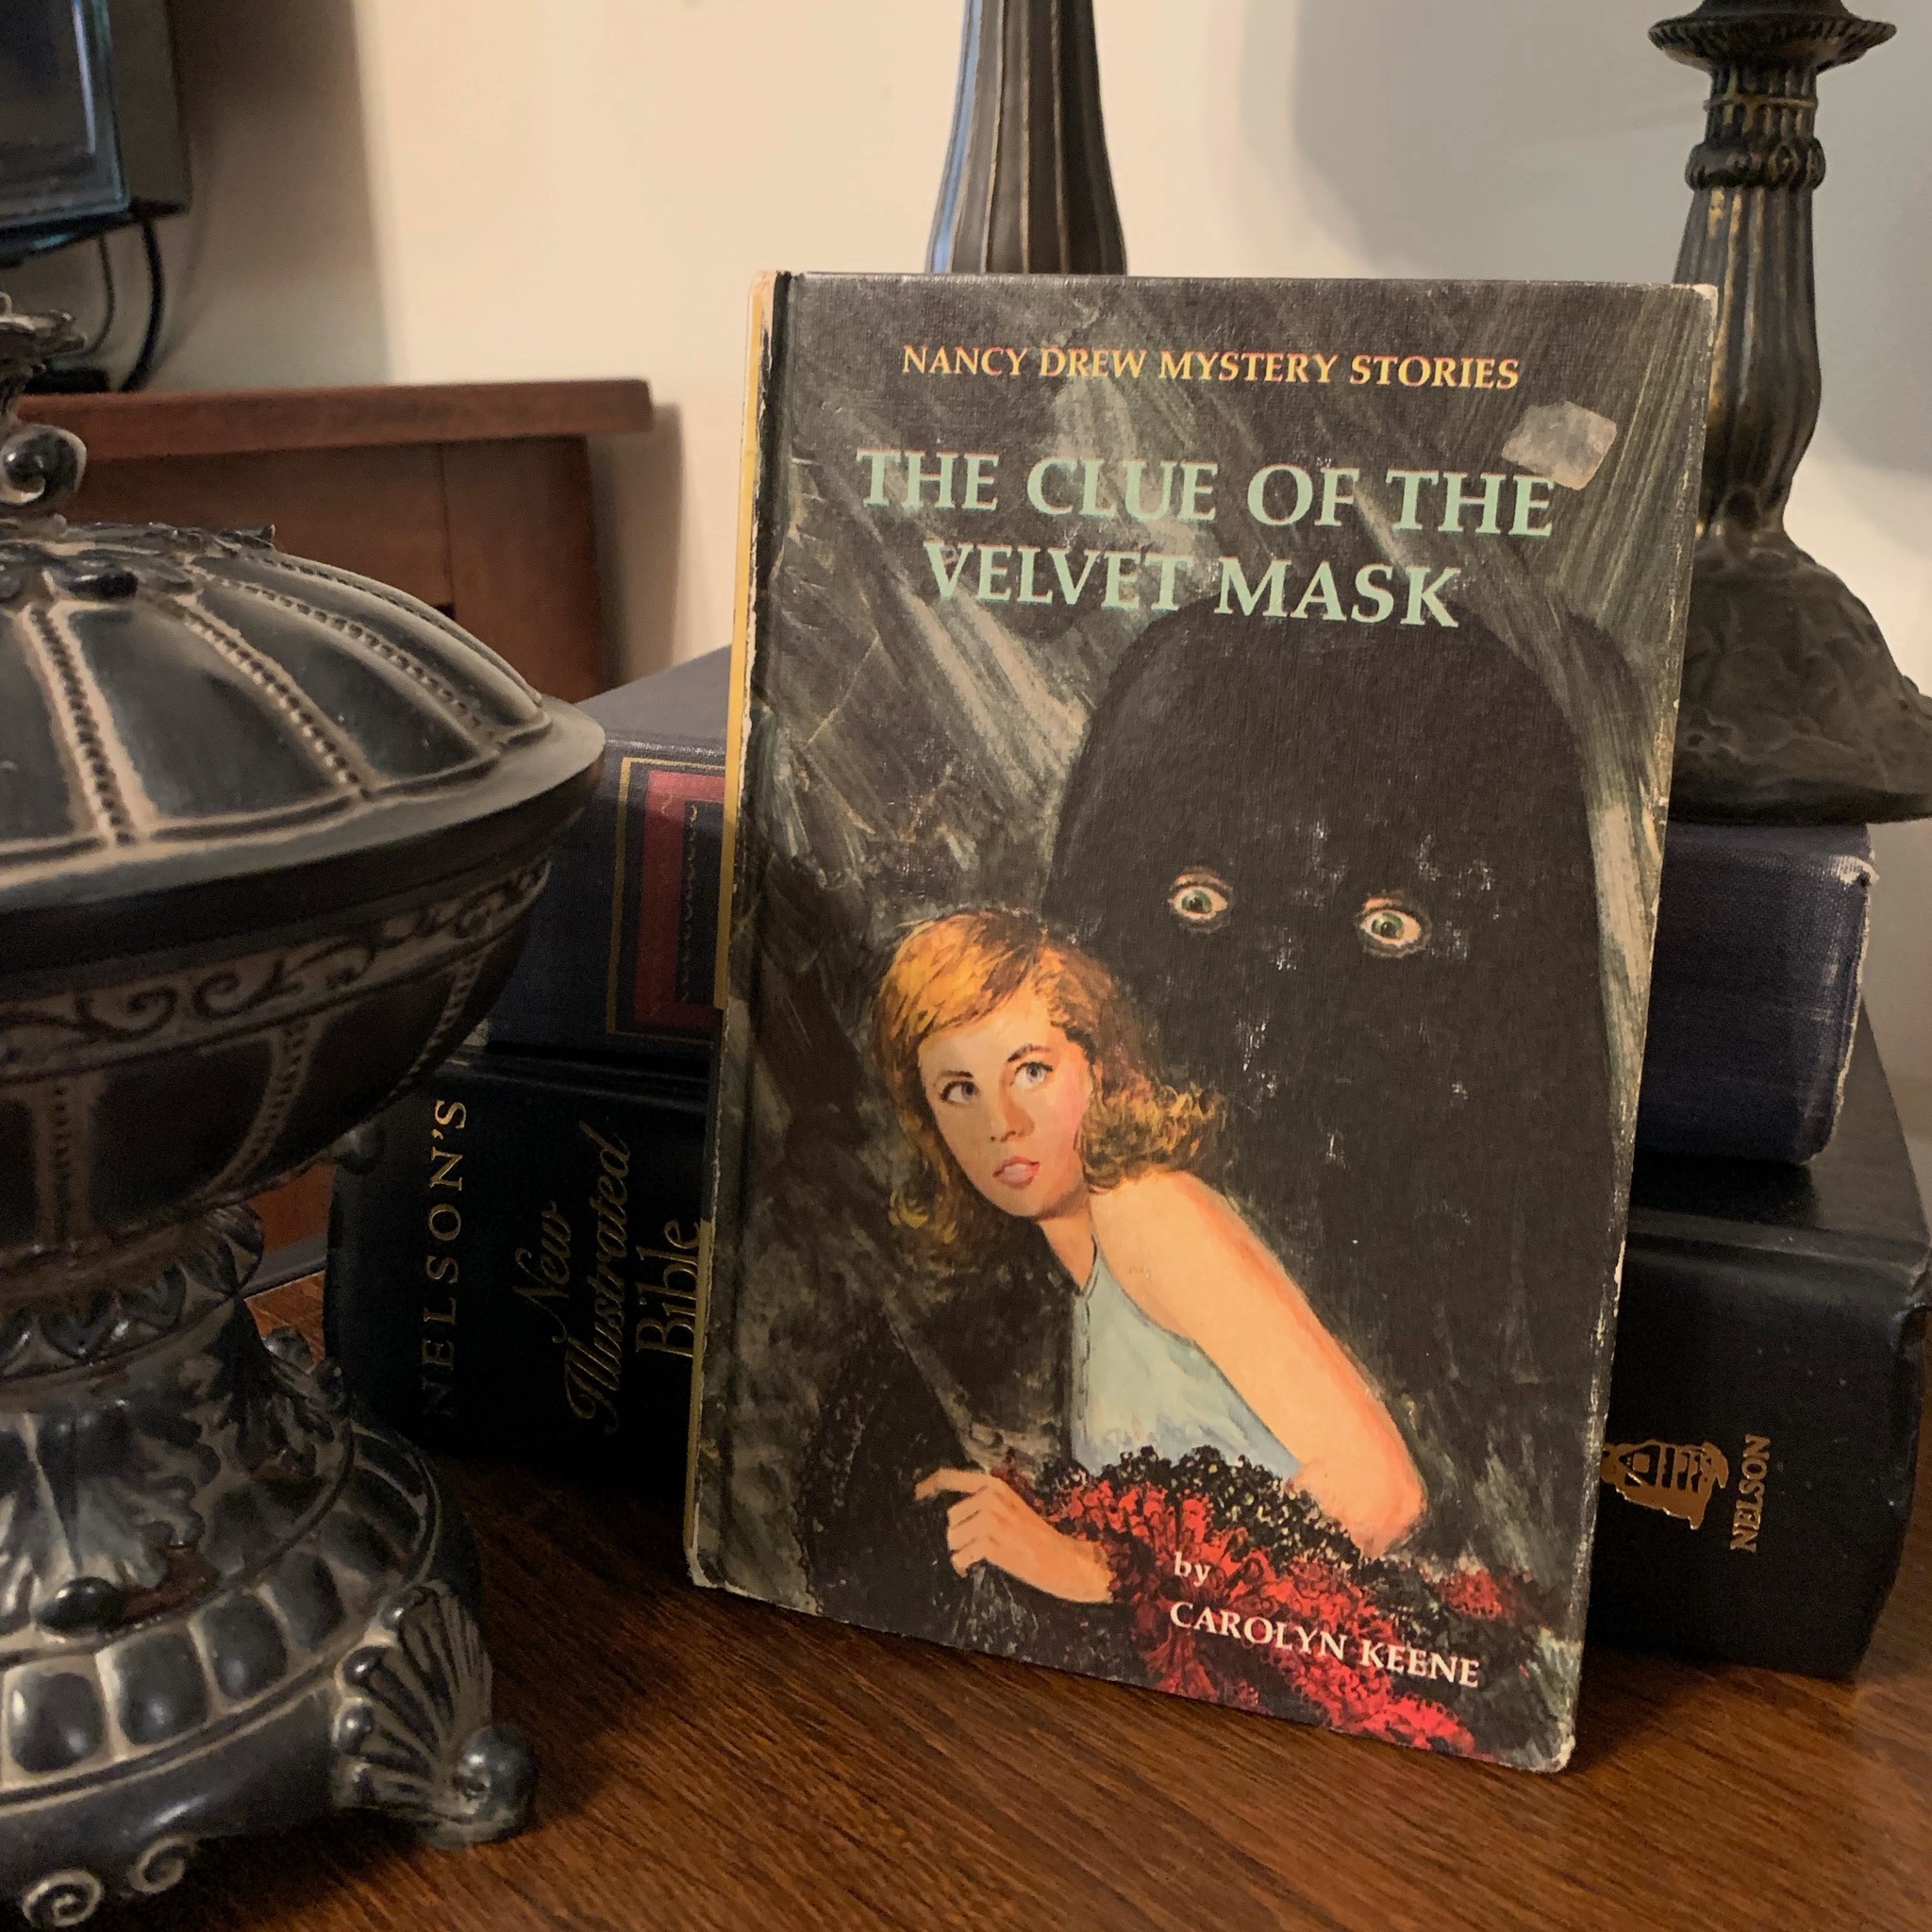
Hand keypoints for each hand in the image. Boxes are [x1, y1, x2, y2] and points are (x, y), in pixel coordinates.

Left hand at [913, 1469, 1112, 1602]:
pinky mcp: (990, 1543)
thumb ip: (985, 1502)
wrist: (1066, 1559)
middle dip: (960, 1533)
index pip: (951, 1477)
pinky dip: (965, 1564)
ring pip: (952, 1538)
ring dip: (963, 1550)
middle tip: (982, 1544)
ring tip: (985, 1554)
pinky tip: (978, 1565)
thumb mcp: (1012, 1508)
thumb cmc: (1038, 1537)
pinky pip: (960, 1556)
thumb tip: (953, 1509)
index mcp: (995, 1484)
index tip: (916, 1494)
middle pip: (950, 1517)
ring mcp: (989, 1519)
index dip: (929, 1484)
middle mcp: (990, 1497)